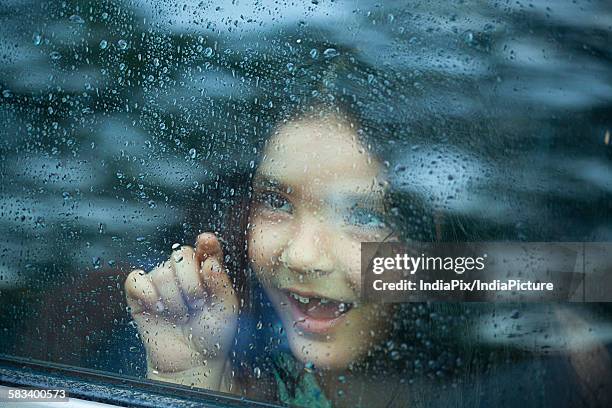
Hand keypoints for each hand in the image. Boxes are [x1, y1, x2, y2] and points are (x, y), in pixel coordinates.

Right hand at [124, 233, 238, 389]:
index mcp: (206, 269)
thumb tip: (209, 262)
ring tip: (181, 314)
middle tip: (197, 304)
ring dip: (174, 299)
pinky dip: (148, 295)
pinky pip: (136, 280)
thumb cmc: (212, 333)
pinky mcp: (139, 294)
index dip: (206, 243)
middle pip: (181, 254)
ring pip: (162, 272)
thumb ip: (221, 283)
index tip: (207, 242)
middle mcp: (182, 271)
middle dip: (191, 283)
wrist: (193, 359)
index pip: (206, 247)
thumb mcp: (226, 308)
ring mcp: (160, 281)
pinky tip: (159, 309)